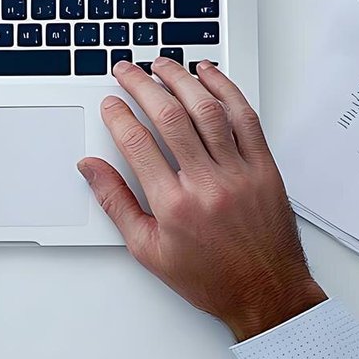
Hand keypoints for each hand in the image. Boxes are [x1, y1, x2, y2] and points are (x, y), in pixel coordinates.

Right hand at [78, 58, 325, 341]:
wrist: (266, 294)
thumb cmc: (210, 277)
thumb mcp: (149, 251)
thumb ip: (116, 203)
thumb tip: (91, 168)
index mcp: (174, 207)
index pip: (138, 144)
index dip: (119, 116)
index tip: (110, 103)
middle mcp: (207, 184)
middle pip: (169, 118)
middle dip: (142, 86)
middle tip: (127, 71)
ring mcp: (239, 172)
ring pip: (207, 110)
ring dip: (182, 79)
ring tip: (163, 64)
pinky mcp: (264, 167)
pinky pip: (245, 118)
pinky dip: (226, 90)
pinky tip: (210, 75)